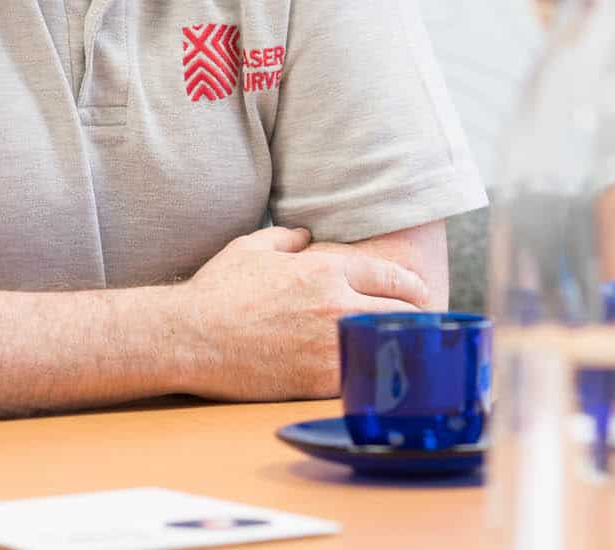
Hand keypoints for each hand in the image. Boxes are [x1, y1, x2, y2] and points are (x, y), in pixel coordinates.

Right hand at [173, 225, 430, 400]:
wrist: (189, 337)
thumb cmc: (217, 291)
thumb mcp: (252, 248)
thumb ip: (286, 238)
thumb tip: (304, 236)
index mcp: (325, 270)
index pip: (390, 276)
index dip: (410, 286)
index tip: (420, 294)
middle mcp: (335, 304)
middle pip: (399, 311)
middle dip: (416, 318)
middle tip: (424, 326)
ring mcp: (329, 343)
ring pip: (387, 346)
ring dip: (400, 348)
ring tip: (411, 354)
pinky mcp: (317, 379)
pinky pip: (361, 378)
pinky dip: (374, 377)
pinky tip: (381, 379)